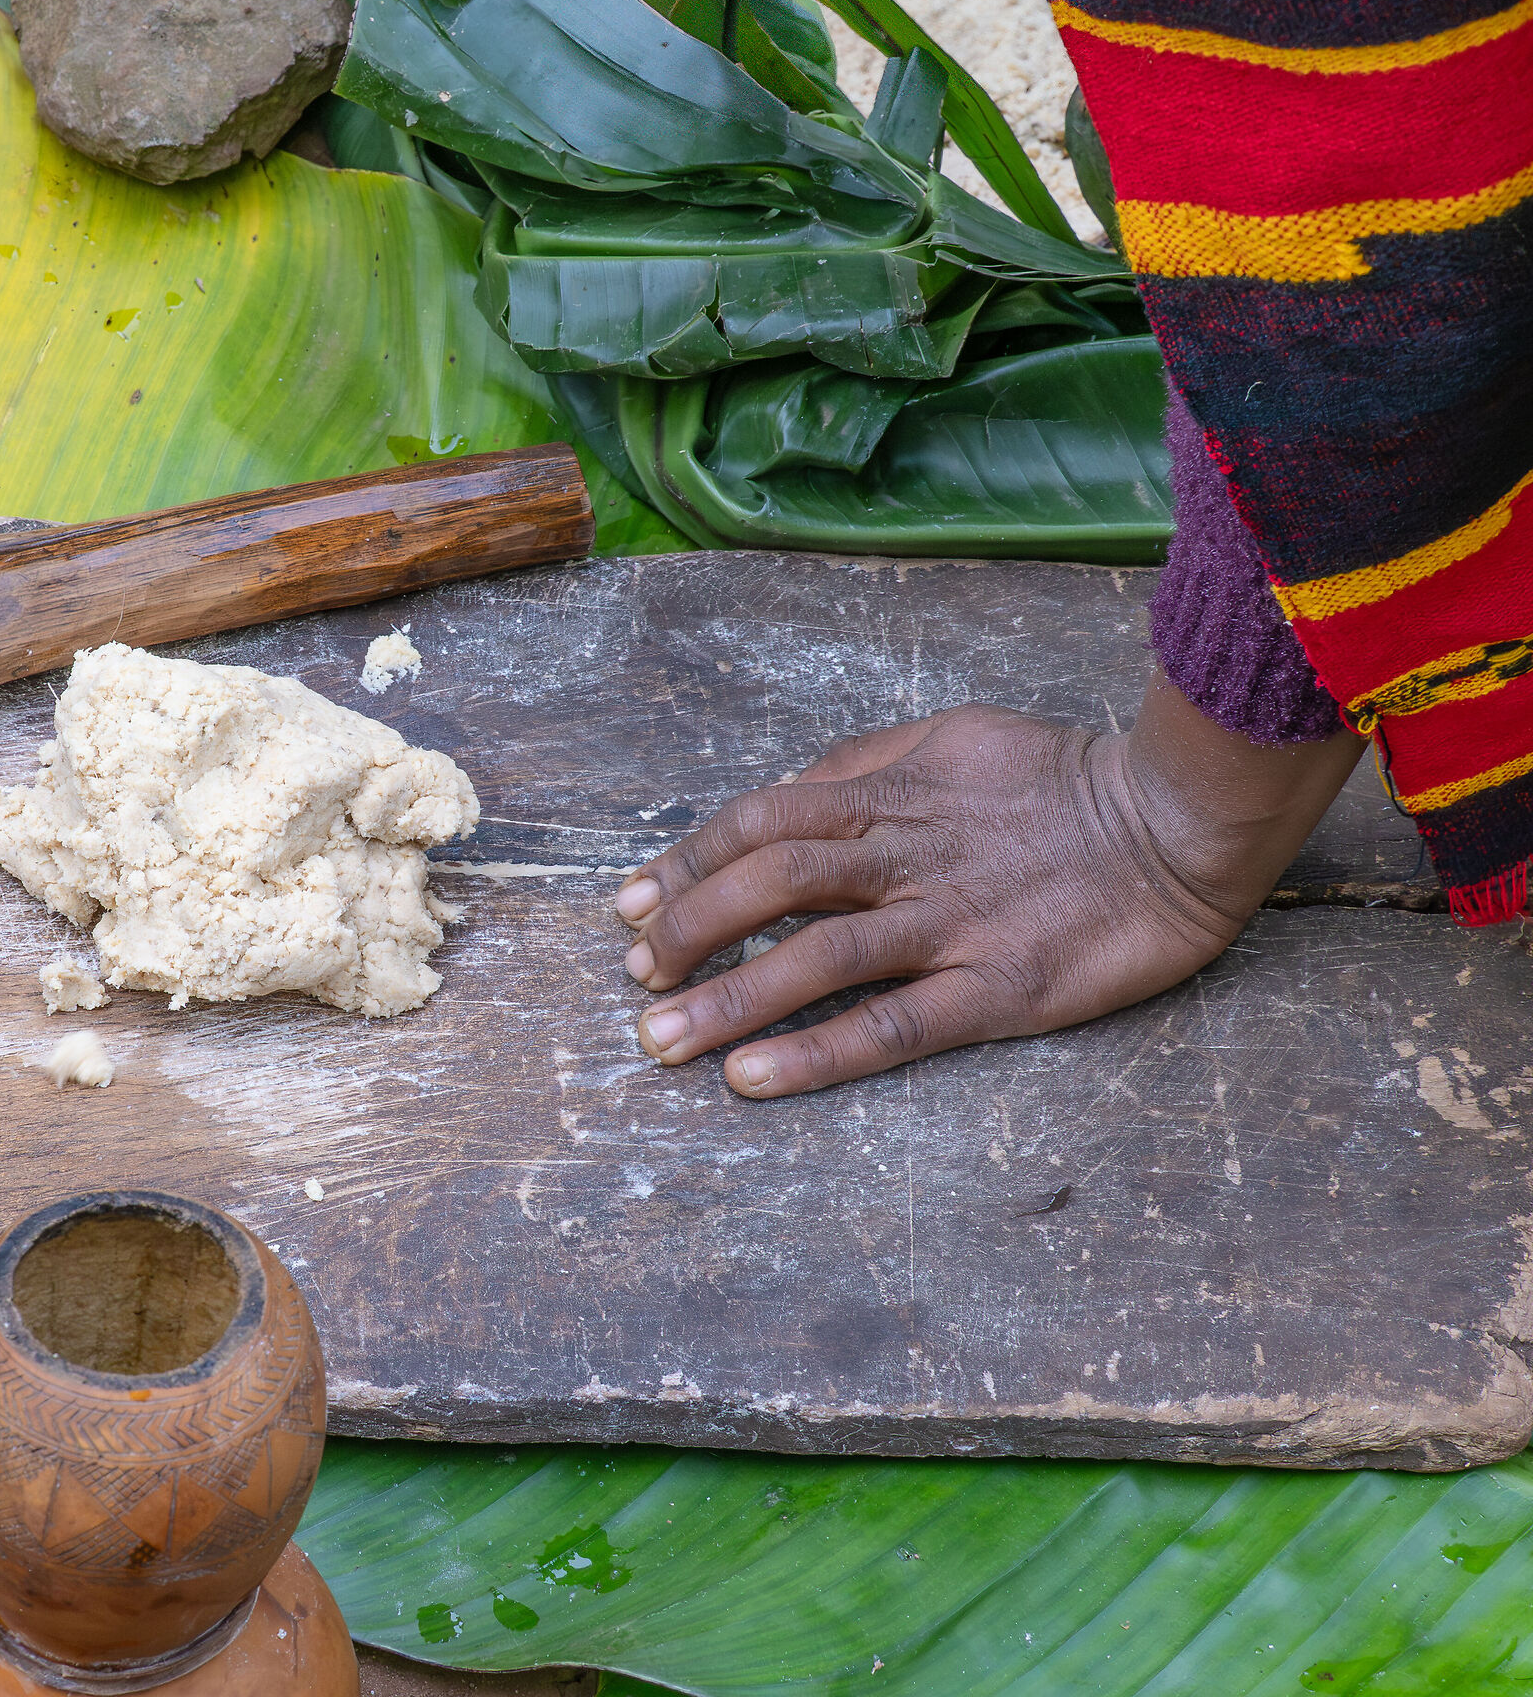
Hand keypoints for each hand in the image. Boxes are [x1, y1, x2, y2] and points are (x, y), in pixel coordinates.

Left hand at [615, 673, 1363, 1096]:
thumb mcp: (954, 736)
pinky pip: (892, 1025)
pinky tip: (751, 1077)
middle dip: (687, 929)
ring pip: (816, 958)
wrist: (1184, 819)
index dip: (686, 861)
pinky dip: (815, 1052)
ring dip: (727, 999)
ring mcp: (951, 924)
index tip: (629, 903)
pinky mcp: (999, 990)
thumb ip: (866, 761)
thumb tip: (786, 789)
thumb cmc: (1065, 778)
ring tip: (661, 1042)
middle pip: (769, 883)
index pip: (760, 820)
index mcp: (891, 794)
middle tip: (636, 978)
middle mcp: (906, 857)